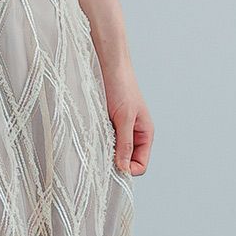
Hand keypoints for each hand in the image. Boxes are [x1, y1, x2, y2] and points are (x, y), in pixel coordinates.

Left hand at [100, 60, 153, 176]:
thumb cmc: (121, 87)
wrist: (109, 65)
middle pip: (126, 162)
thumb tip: (123, 168)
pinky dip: (98, 142)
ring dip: (105, 152)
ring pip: (113, 153)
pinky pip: (104, 142)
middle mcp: (134, 135)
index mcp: (145, 134)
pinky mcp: (107, 124)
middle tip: (101, 155)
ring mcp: (119, 130)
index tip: (112, 166)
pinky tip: (91, 136)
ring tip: (97, 142)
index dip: (128, 170)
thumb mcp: (124, 117)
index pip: (140, 165)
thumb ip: (125, 143)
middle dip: (115, 162)